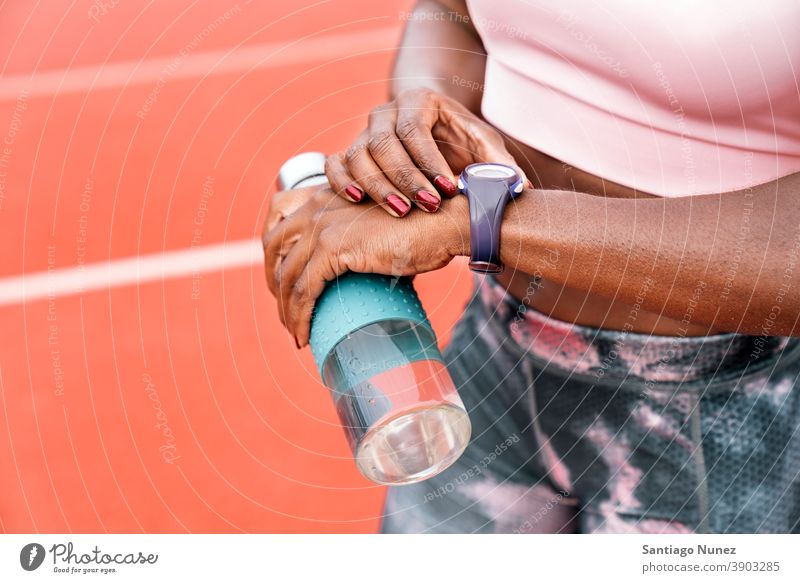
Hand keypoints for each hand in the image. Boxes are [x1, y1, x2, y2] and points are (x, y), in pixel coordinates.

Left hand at [262, 184, 468, 345]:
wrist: (444, 221)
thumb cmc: (424, 226)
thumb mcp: (381, 226)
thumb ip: (364, 240)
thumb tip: (367, 273)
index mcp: (327, 192)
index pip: (279, 212)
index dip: (273, 248)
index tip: (282, 277)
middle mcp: (318, 204)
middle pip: (273, 245)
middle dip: (273, 281)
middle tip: (286, 310)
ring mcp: (324, 225)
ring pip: (287, 275)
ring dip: (286, 309)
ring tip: (296, 333)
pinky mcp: (334, 247)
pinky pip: (304, 290)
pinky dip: (300, 317)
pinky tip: (304, 335)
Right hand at [324, 87, 526, 216]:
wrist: (430, 127)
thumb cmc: (459, 138)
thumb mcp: (483, 144)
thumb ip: (499, 164)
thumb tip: (519, 187)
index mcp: (418, 102)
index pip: (415, 131)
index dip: (429, 162)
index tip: (449, 189)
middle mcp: (385, 113)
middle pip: (384, 144)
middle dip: (406, 178)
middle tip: (428, 206)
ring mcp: (363, 132)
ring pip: (358, 155)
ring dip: (377, 186)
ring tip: (400, 211)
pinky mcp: (350, 152)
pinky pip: (335, 163)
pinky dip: (341, 181)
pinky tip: (357, 200)